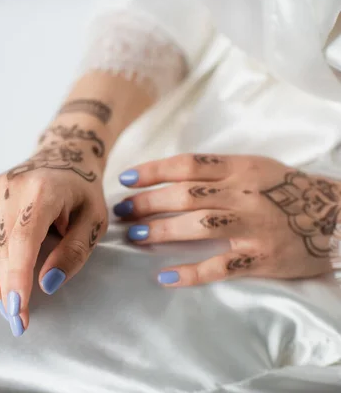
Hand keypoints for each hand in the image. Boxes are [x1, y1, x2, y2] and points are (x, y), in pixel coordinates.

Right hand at [0, 124, 107, 335]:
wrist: (64, 155)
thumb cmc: (81, 192)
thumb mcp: (94, 221)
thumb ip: (74, 251)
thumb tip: (48, 284)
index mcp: (42, 191)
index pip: (23, 240)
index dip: (17, 277)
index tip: (17, 310)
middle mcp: (9, 188)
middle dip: (3, 287)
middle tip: (15, 317)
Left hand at [113, 154, 340, 285]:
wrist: (336, 216)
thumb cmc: (288, 190)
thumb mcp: (256, 168)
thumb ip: (218, 170)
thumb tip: (170, 176)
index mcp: (240, 169)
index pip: (188, 165)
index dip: (153, 171)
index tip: (126, 179)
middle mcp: (244, 194)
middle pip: (186, 195)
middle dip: (148, 202)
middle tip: (120, 211)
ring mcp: (253, 226)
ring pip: (199, 225)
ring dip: (162, 230)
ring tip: (134, 235)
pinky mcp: (261, 257)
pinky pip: (221, 266)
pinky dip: (191, 272)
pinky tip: (165, 276)